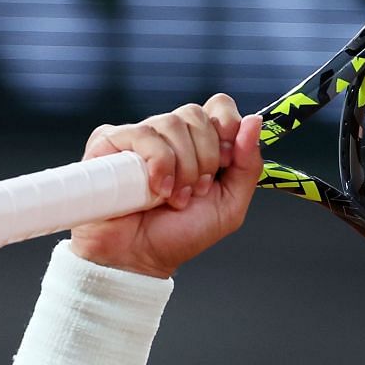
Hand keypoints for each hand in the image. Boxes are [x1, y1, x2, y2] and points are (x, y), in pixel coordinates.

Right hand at [68, 95, 262, 278]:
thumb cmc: (178, 235)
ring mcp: (139, 136)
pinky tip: (155, 190)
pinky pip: (144, 134)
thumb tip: (254, 121)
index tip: (227, 159)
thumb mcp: (229, 205)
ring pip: (172, 123)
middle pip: (197, 114)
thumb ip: (248, 165)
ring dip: (182, 168)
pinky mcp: (110, 141)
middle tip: (196, 191)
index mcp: (200, 144)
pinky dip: (158, 164)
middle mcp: (170, 135)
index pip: (218, 106)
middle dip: (205, 157)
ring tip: (173, 198)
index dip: (227, 125)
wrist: (139, 258)